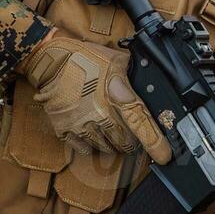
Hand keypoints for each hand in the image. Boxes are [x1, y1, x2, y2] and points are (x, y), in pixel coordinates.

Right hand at [18, 34, 172, 162]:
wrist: (50, 60)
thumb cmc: (85, 57)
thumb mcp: (117, 60)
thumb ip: (134, 76)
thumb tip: (152, 84)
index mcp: (116, 95)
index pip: (141, 124)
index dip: (156, 144)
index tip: (164, 156)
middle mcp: (100, 113)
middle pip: (125, 141)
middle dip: (131, 140)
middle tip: (130, 130)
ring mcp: (81, 124)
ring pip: (106, 147)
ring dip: (112, 142)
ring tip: (109, 127)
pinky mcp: (65, 130)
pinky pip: (85, 149)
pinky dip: (92, 144)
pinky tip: (92, 130)